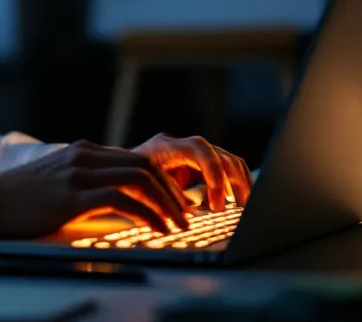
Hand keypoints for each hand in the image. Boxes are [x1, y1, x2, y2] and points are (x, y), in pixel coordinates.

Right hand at [0, 140, 189, 246]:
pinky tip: (155, 229)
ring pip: (139, 179)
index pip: (136, 158)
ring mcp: (77, 173)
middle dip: (172, 191)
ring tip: (177, 225)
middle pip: (144, 165)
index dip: (163, 180)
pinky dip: (145, 214)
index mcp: (83, 151)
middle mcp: (84, 156)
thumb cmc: (19, 199)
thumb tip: (116, 202)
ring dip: (165, 204)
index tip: (177, 201)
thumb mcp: (57, 182)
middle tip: (186, 214)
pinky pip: (121, 199)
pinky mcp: (71, 195)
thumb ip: (84, 183)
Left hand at [131, 133, 252, 210]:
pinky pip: (223, 167)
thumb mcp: (138, 191)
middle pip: (219, 154)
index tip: (217, 204)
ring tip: (244, 206)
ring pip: (226, 160)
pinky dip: (234, 182)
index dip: (214, 173)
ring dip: (239, 182)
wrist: (118, 172)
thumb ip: (161, 200)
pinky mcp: (196, 162)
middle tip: (239, 208)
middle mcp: (181, 145)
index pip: (199, 149)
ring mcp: (190, 152)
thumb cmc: (124, 182)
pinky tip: (237, 201)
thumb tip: (184, 215)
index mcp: (165, 147)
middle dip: (233, 181)